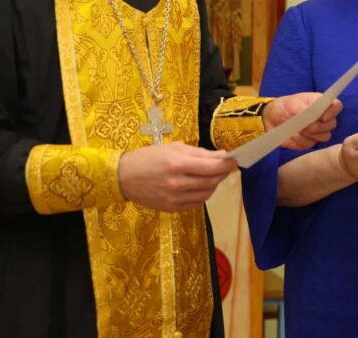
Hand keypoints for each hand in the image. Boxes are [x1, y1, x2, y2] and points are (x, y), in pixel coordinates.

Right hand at [118, 142, 235, 211]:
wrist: (123, 177)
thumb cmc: (149, 157)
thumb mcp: (173, 148)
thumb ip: (198, 153)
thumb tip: (221, 156)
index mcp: (177, 164)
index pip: (212, 166)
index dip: (226, 163)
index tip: (234, 159)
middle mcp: (177, 183)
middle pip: (211, 181)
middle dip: (222, 173)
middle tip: (226, 167)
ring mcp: (174, 198)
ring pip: (206, 193)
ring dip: (214, 184)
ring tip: (213, 176)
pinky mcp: (171, 209)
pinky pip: (196, 203)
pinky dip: (203, 194)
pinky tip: (200, 186)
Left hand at [263, 93, 342, 149]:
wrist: (272, 120)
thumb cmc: (284, 107)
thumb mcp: (292, 104)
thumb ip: (305, 109)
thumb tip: (315, 115)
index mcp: (321, 103)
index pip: (337, 106)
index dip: (333, 112)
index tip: (322, 117)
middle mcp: (323, 117)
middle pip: (332, 124)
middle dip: (318, 126)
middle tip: (305, 124)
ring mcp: (318, 130)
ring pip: (325, 136)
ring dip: (311, 134)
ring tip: (298, 128)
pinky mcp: (311, 141)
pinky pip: (312, 143)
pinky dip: (302, 140)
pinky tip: (294, 135)